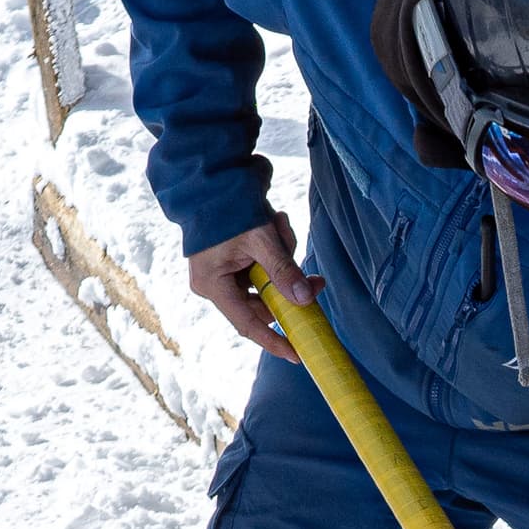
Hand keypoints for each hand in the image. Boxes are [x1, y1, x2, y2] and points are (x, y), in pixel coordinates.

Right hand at [187, 213, 318, 361]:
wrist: (212, 174)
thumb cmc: (230, 206)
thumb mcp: (261, 239)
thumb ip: (283, 270)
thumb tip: (305, 299)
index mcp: (213, 285)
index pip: (248, 324)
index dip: (274, 341)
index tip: (298, 355)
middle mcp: (216, 284)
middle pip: (265, 303)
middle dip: (290, 287)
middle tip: (316, 280)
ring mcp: (225, 272)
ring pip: (269, 283)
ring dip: (284, 258)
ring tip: (278, 225)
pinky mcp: (235, 260)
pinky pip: (265, 267)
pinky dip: (277, 249)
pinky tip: (274, 222)